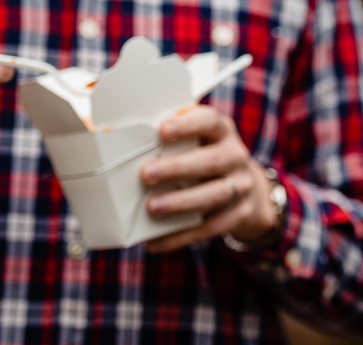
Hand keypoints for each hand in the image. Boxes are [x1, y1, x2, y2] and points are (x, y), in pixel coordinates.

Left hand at [141, 105, 279, 252]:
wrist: (246, 191)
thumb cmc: (205, 160)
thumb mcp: (198, 143)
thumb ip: (172, 142)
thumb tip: (116, 144)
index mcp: (222, 132)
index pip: (209, 120)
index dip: (187, 124)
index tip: (162, 130)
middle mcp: (236, 156)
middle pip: (211, 161)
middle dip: (177, 168)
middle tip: (146, 174)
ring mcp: (242, 186)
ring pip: (214, 195)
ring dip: (181, 202)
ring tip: (152, 208)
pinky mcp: (240, 214)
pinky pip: (211, 227)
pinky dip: (181, 236)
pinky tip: (155, 242)